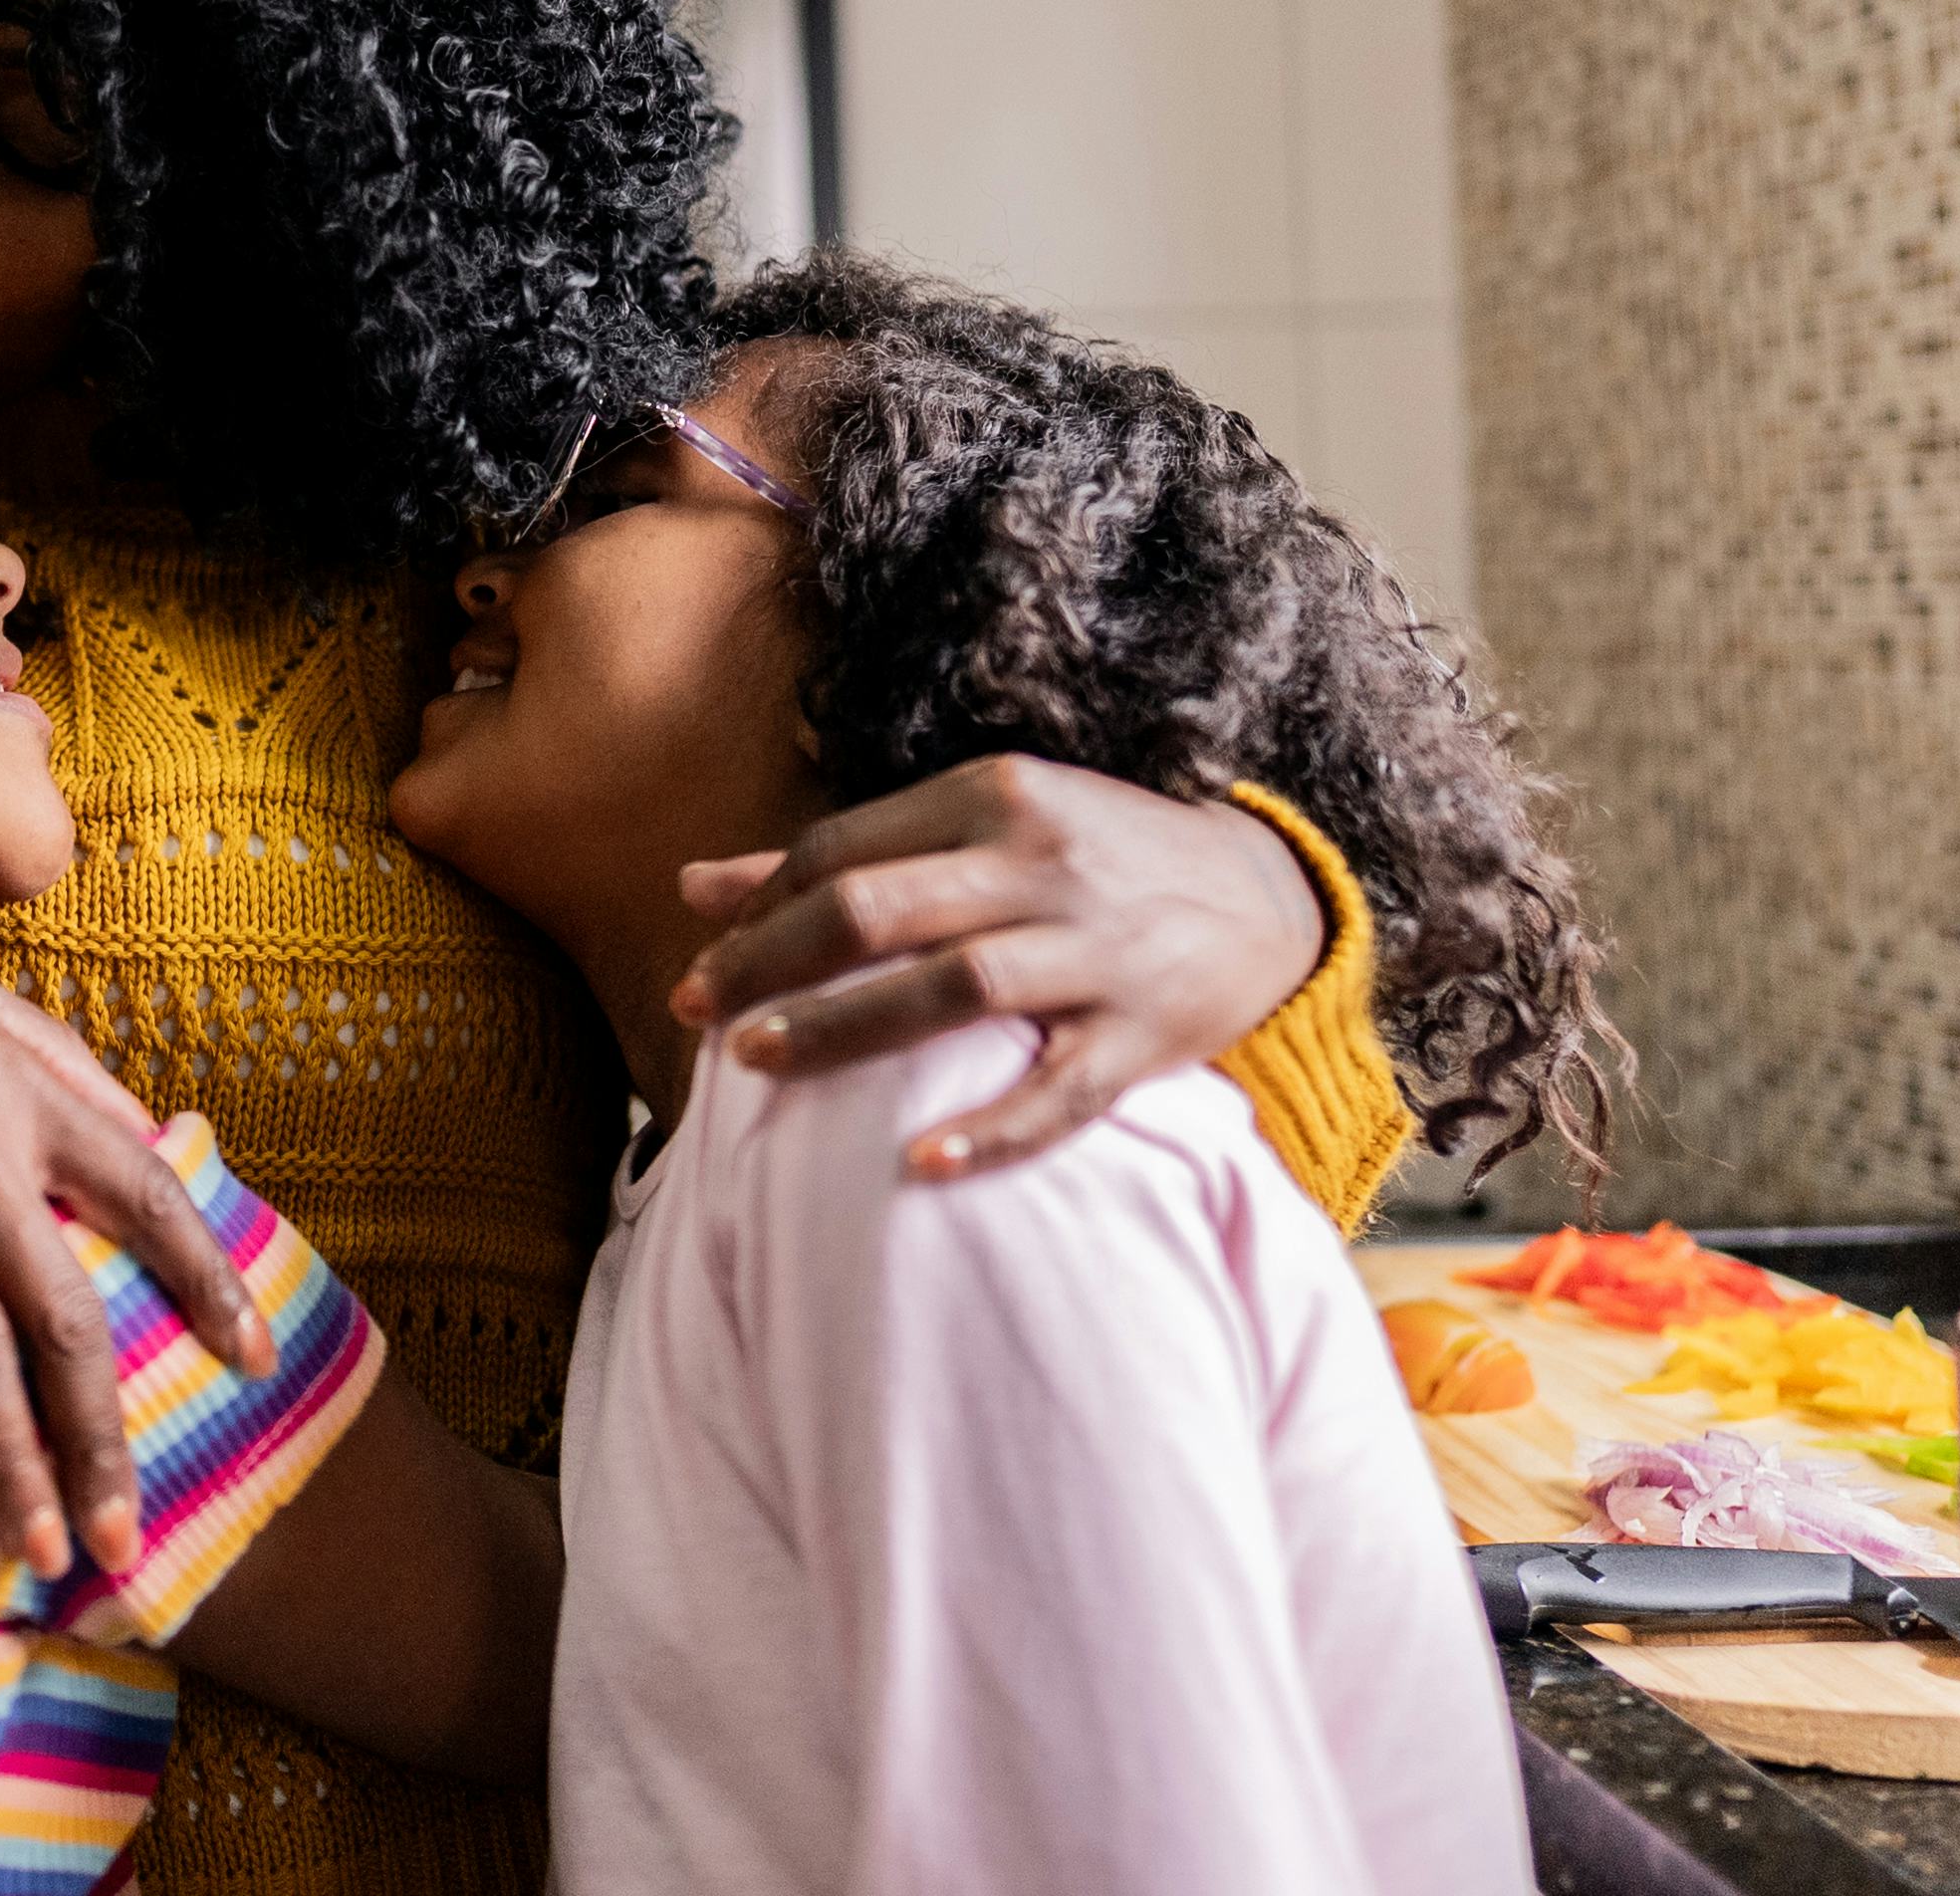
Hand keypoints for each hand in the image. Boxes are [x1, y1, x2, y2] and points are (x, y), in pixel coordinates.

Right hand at [0, 865, 270, 1584]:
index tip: (255, 1361)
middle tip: (128, 1543)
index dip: (209, 1281)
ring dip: (7, 1467)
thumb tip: (151, 1130)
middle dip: (100, 1440)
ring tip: (43, 1560)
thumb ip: (67, 1068)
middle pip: (60, 1319)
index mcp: (26, 1101)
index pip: (148, 1198)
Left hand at [668, 755, 1323, 1181]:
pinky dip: (990, 1129)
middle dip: (773, 963)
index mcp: (994, 796)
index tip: (699, 964)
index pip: (845, 850)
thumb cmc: (1088, 860)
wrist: (1264, 895)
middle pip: (879, 909)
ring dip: (846, 1027)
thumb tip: (695, 886)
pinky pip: (1060, 1090)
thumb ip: (844, 857)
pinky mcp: (1145, 1034)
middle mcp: (1042, 863)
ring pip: (954, 988)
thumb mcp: (979, 826)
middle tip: (700, 1014)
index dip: (758, 910)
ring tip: (758, 1062)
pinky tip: (918, 1161)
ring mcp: (1097, 950)